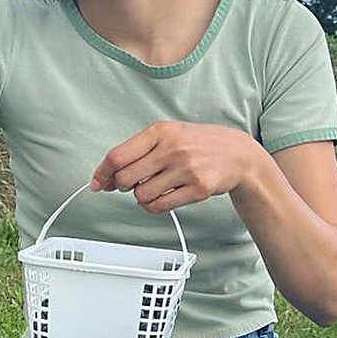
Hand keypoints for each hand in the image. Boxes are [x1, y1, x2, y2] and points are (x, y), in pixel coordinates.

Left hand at [90, 122, 262, 213]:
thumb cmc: (199, 144)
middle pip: (125, 178)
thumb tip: (105, 176)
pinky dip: (154, 206)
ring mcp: (186, 169)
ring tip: (154, 188)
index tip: (98, 182)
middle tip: (133, 183)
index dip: (102, 172)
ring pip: (141, 195)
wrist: (238, 154)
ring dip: (142, 197)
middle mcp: (172, 149)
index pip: (118, 155)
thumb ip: (137, 151)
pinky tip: (162, 197)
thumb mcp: (169, 135)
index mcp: (160, 131)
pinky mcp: (198, 188)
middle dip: (123, 186)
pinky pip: (160, 206)